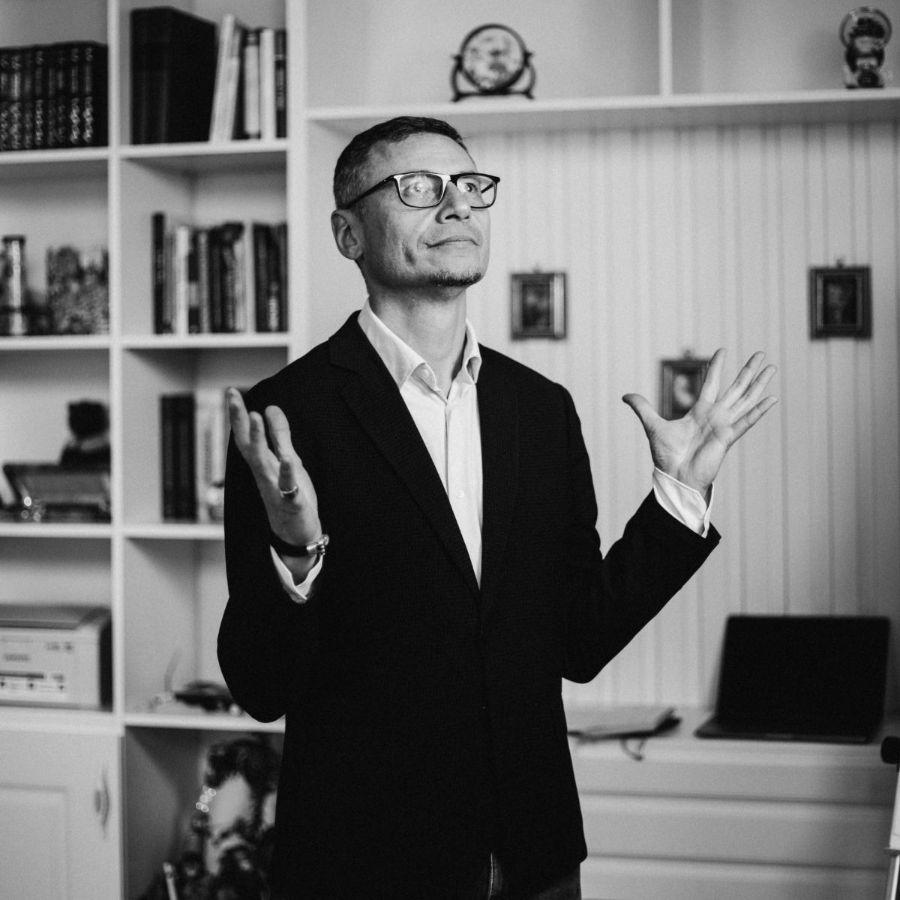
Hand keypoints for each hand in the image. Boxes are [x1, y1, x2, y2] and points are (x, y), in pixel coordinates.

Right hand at [226, 387, 321, 547]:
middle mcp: (264, 475)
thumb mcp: (287, 460)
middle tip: (232, 397)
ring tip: (256, 417)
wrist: (296, 535)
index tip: (231, 392)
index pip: (246, 436)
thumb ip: (279, 436)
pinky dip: (286, 475)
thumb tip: (270, 408)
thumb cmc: (290, 496)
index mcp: (263, 464)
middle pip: (249, 445)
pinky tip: (287, 460)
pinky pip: (288, 488)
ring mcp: (275, 489)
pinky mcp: (292, 502)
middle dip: (241, 421)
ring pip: (264, 463)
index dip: (239, 415)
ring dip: (259, 441)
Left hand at [622, 350, 776, 496]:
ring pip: (746, 399)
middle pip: (736, 388)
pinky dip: (760, 410)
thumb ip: (642, 408)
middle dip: (748, 370)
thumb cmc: (667, 456)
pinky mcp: (728, 437)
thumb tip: (625, 395)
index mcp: (700, 412)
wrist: (675, 477)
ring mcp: (724, 425)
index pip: (711, 383)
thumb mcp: (652, 425)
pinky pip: (747, 421)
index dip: (717, 367)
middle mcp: (715, 416)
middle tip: (761, 353)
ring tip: (772, 368)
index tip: (723, 350)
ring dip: (759, 384)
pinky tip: (773, 399)